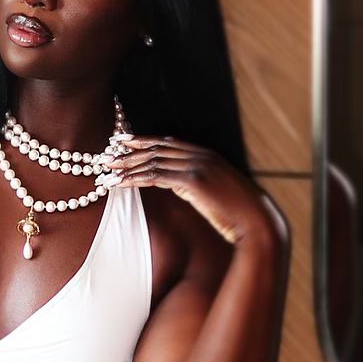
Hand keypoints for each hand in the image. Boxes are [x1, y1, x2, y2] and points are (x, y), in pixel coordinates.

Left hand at [105, 134, 268, 246]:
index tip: (124, 140)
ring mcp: (197, 166)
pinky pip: (155, 177)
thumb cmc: (238, 214)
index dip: (144, 140)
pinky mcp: (193, 182)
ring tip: (106, 170)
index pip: (168, 142)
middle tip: (106, 153)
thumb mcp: (217, 193)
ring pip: (153, 160)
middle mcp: (201, 155)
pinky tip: (119, 183)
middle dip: (129, 150)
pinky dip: (134, 179)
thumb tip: (181, 187)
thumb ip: (199, 184)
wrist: (256, 222)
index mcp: (207, 155)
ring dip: (126, 165)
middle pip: (157, 148)